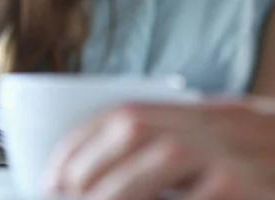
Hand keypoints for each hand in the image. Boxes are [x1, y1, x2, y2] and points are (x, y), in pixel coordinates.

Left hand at [45, 98, 274, 199]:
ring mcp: (239, 156)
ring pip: (164, 155)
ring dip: (115, 187)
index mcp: (207, 114)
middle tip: (63, 194)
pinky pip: (194, 198)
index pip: (127, 113)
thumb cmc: (254, 174)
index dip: (80, 143)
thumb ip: (172, 152)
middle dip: (88, 164)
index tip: (53, 175)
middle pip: (138, 128)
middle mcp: (222, 126)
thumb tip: (94, 179)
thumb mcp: (220, 153)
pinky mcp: (248, 190)